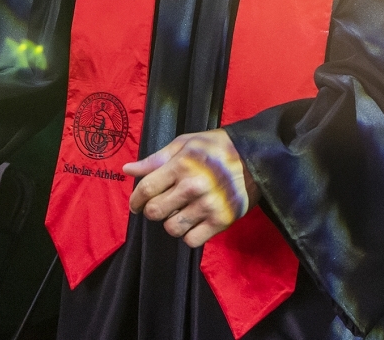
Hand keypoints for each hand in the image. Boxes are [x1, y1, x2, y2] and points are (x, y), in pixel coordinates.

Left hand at [122, 129, 257, 247]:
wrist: (255, 157)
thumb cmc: (215, 148)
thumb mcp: (184, 144)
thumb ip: (155, 159)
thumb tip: (128, 169)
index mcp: (181, 166)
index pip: (146, 189)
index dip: (135, 199)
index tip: (135, 204)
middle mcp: (193, 187)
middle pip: (155, 212)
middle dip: (152, 210)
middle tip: (160, 205)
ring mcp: (208, 206)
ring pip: (171, 228)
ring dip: (170, 223)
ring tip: (178, 213)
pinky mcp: (221, 221)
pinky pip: (192, 240)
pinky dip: (188, 235)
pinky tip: (192, 222)